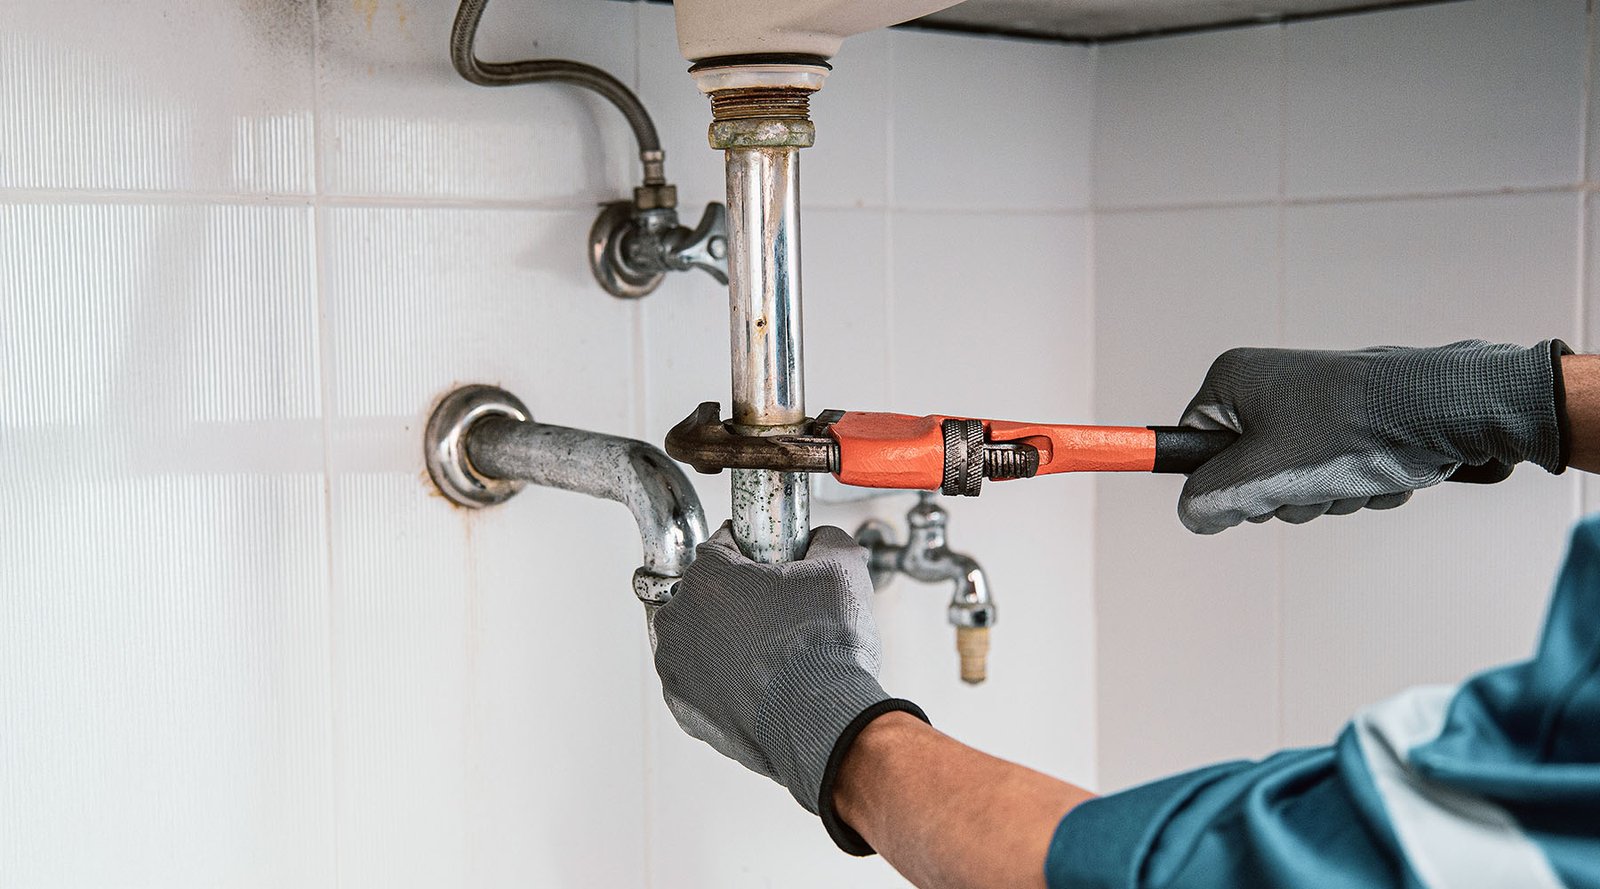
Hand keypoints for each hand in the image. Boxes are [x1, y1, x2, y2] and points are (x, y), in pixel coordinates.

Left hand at [652, 523, 924, 848]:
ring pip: (696, 639)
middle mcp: (679, 619)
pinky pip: (698, 682)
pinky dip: (720, 681)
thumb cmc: (825, 649)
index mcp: (707, 577)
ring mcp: (676, 668)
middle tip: (777, 615)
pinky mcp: (684, 708)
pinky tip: (756, 684)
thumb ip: (825, 539)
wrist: (823, 722)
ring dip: (722, 640)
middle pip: (704, 594)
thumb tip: (820, 540)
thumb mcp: (842, 568)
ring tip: (768, 654)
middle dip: (734, 599)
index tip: (770, 566)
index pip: (721, 546)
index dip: (751, 553)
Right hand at [1177, 340, 1566, 533]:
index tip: (1250, 495)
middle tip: (1310, 485)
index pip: (1192, 445)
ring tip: (1354, 476)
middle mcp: (1269, 384)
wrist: (1446, 409)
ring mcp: (1312, 403)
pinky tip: (1380, 472)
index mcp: (1234, 380)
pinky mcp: (1351, 421)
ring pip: (1294, 479)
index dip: (1219, 483)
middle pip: (1245, 470)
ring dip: (1324, 496)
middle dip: (1284, 495)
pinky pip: (1333, 473)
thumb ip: (1209, 499)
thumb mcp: (1260, 475)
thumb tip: (1193, 516)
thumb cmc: (1351, 431)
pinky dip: (1355, 485)